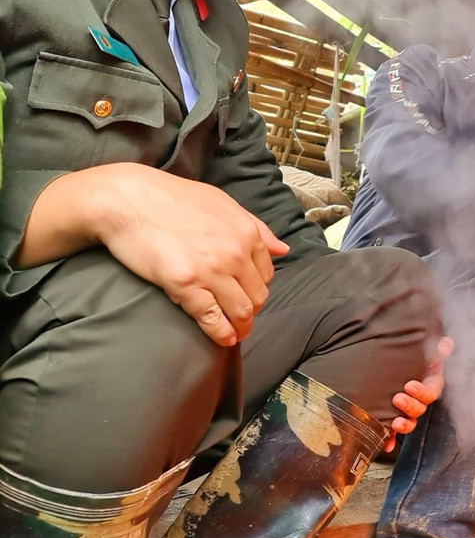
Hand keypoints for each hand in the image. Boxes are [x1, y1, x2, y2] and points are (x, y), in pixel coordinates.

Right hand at [83, 164, 288, 345]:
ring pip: (240, 310)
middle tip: (243, 321)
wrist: (128, 199)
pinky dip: (221, 333)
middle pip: (257, 296)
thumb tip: (283, 250)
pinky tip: (223, 340)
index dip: (258, 290)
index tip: (249, 298)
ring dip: (241, 328)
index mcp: (246, 233)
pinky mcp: (185, 285)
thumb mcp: (222, 203)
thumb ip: (256, 227)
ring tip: (236, 335)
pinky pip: (212, 318)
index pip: (266, 273)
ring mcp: (211, 270)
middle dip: (252, 312)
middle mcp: (235, 253)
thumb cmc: (172, 198)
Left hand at [383, 337, 452, 452]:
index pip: (431, 392)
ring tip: (395, 423)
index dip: (422, 392)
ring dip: (404, 425)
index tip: (409, 385)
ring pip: (410, 422)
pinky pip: (394, 432)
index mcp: (430, 384)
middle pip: (420, 408)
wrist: (395, 363)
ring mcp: (408, 410)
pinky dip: (391, 439)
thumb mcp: (426, 351)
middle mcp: (420, 400)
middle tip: (397, 398)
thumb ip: (437, 349)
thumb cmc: (414, 357)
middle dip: (410, 406)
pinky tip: (386, 445)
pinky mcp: (394, 417)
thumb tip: (446, 343)